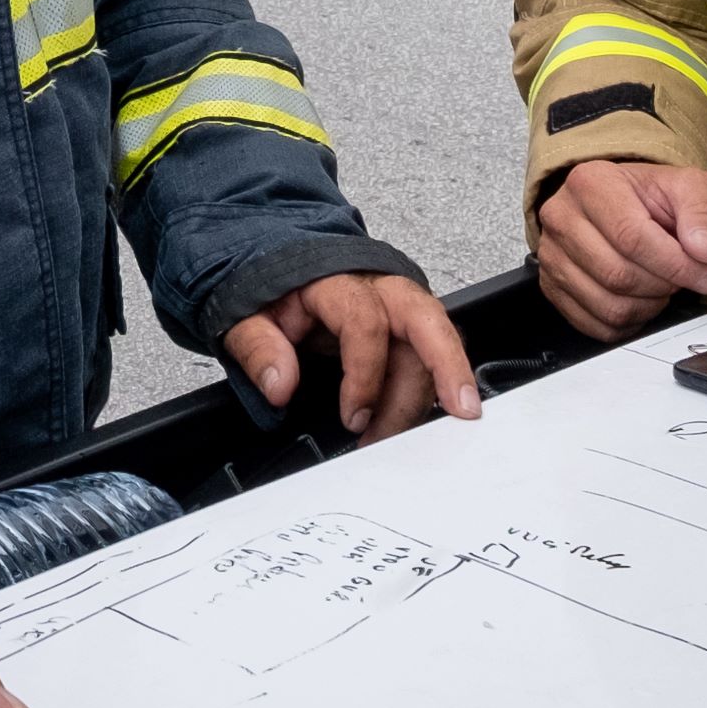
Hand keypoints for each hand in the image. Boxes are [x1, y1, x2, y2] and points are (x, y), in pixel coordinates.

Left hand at [226, 268, 480, 437]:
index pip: (365, 322)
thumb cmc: (270, 292)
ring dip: (425, 396)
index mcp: (335, 280)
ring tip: (394, 438)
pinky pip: (432, 352)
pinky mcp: (408, 323)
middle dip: (449, 366)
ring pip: (434, 344)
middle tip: (460, 412)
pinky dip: (432, 387)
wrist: (282, 269)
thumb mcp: (247, 315)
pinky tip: (421, 417)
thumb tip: (279, 385)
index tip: (354, 418)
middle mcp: (378, 286)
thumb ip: (259, 348)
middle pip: (427, 321)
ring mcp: (398, 303)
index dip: (365, 374)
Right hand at [531, 156, 706, 337]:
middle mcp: (561, 218)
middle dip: (663, 286)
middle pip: (617, 275)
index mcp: (590, 184)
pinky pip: (595, 325)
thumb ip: (701, 212)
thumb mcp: (685, 186)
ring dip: (648, 307)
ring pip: (608, 305)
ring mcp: (551, 255)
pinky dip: (629, 323)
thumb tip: (704, 249)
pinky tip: (642, 302)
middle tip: (683, 280)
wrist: (616, 200)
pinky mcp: (552, 286)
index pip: (631, 237)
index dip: (674, 264)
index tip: (702, 275)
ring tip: (662, 288)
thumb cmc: (647, 195)